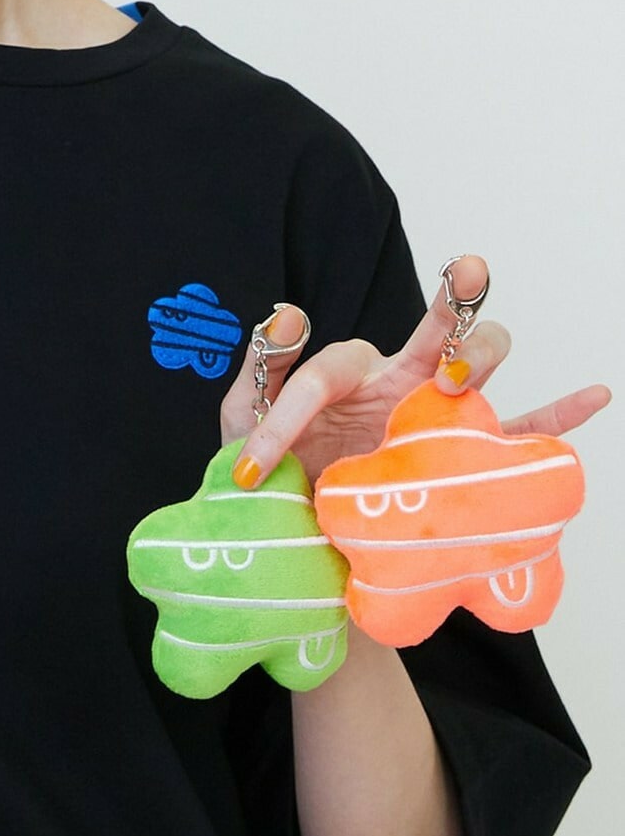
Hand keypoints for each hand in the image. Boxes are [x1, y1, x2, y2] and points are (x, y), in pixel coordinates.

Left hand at [220, 254, 611, 489]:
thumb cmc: (277, 482)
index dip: (287, 413)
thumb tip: (287, 312)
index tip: (255, 467)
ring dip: (481, 357)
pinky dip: (559, 415)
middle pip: (433, 333)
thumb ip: (259, 370)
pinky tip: (592, 394)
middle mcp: (397, 386)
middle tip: (464, 280)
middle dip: (450, 306)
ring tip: (463, 377)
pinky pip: (519, 434)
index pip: (324, 371)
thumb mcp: (246, 426)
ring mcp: (435, 420)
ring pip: (477, 368)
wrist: (305, 555)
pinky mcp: (461, 462)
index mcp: (342, 378)